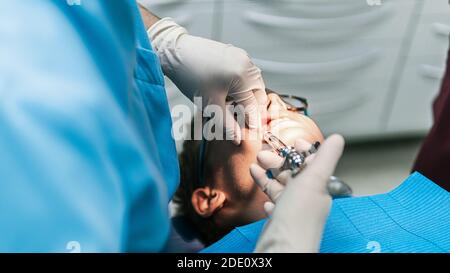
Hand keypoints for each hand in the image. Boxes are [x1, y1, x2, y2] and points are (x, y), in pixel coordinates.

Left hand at [147, 18, 266, 144]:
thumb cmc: (191, 78)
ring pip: (253, 84)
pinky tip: (228, 93)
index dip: (252, 122)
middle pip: (258, 94)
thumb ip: (226, 125)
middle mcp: (247, 64)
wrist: (175, 53)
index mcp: (243, 76)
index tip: (251, 134)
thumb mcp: (210, 105)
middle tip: (240, 121)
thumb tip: (238, 139)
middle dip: (250, 108)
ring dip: (246, 97)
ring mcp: (242, 57)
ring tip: (231, 107)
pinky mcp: (236, 54)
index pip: (253, 105)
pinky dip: (241, 86)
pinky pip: (246, 74)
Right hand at [250, 135, 344, 251]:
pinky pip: (273, 201)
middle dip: (278, 161)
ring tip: (255, 166)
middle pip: (293, 173)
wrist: (283, 247)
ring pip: (281, 186)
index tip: (292, 142)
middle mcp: (307, 197)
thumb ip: (325, 158)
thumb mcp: (314, 179)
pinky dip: (265, 190)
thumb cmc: (298, 217)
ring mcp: (293, 209)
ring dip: (268, 174)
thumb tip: (338, 139)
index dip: (301, 151)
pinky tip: (261, 188)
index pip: (312, 163)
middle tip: (263, 154)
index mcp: (318, 186)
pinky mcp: (279, 219)